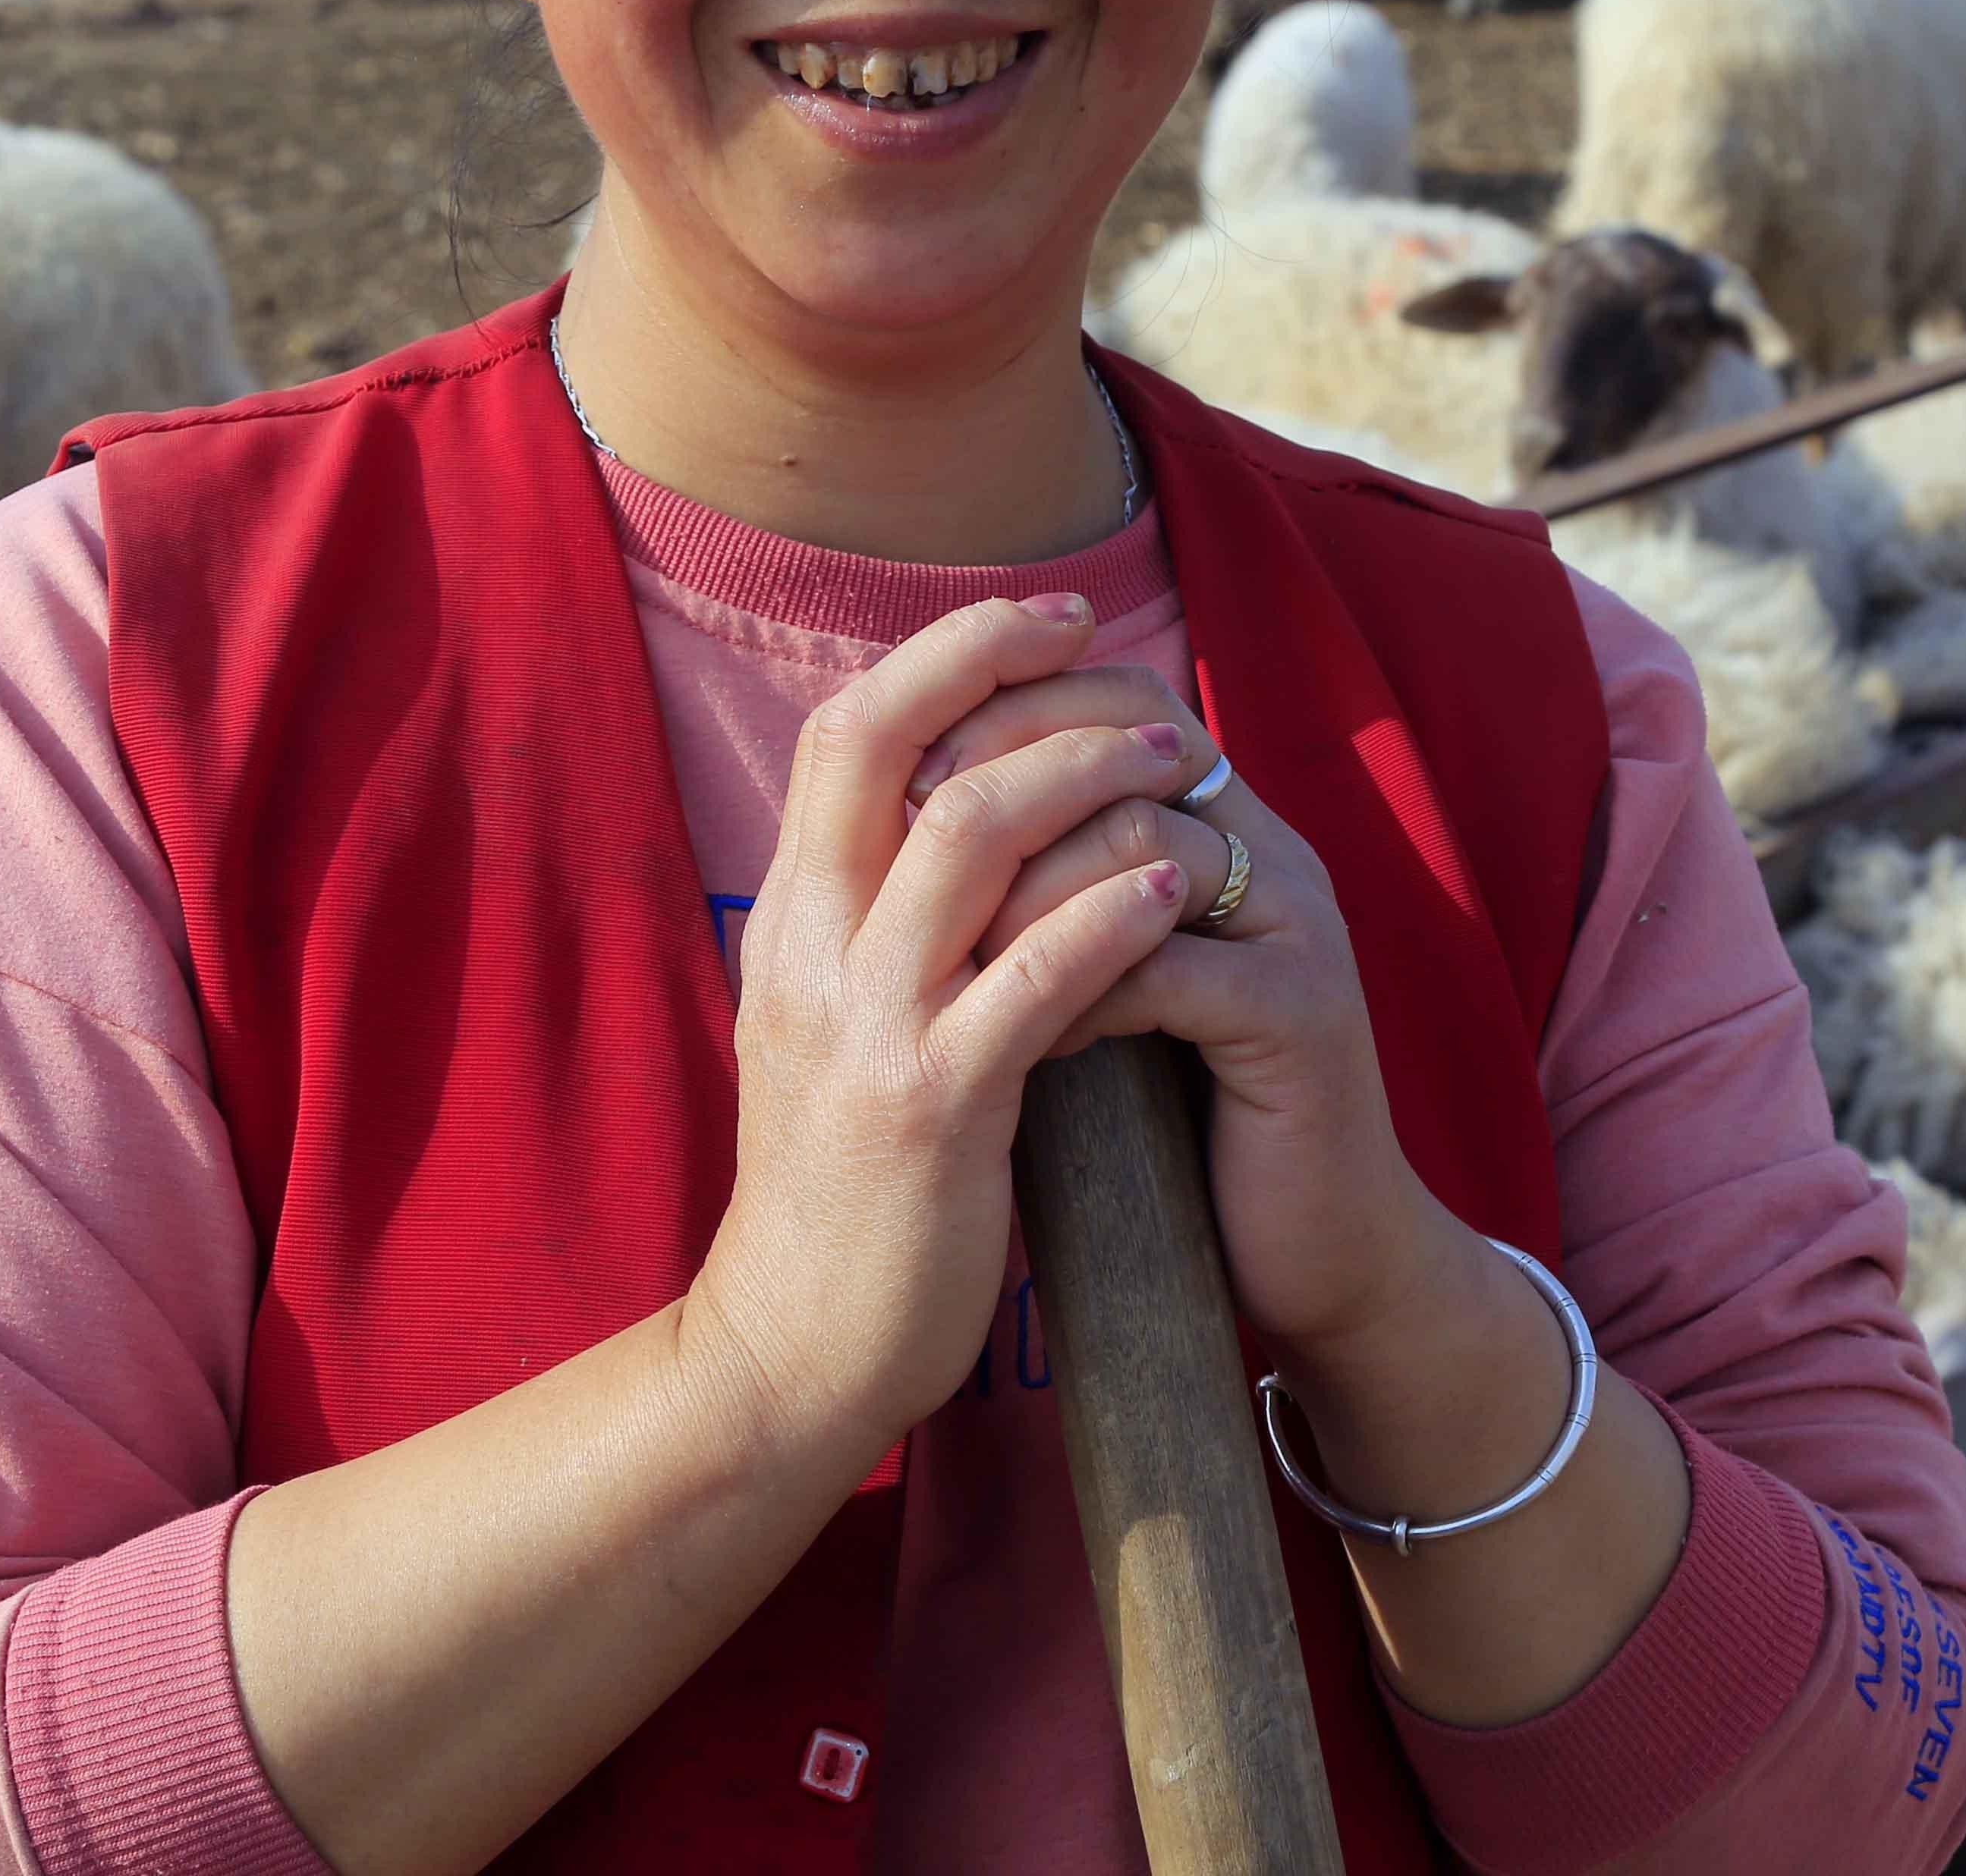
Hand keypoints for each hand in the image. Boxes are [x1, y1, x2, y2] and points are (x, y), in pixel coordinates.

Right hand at [683, 595, 1203, 1455]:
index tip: (1041, 616)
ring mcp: (866, 1026)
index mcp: (789, 923)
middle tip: (1109, 644)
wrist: (793, 1348)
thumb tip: (951, 807)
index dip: (942, 652)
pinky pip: (1034, 976)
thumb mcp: (828, 1025)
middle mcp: (810, 952)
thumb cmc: (839, 1185)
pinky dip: (1113, 914)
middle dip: (1002, 669)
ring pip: (969, 836)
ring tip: (1173, 762)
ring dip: (1084, 776)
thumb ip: (874, 922)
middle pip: (888, 745)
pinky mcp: (932, 1109)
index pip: (843, 730)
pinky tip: (1176, 890)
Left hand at [910, 667, 1456, 1364]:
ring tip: (955, 953)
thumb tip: (908, 821)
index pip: (1122, 697)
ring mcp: (1296, 928)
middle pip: (1130, 741)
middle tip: (907, 842)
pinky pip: (1167, 963)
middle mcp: (1273, 851)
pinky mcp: (1300, 1017)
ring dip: (1025, 893)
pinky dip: (1079, 991)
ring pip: (1140, 841)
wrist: (1318, 1254)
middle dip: (1001, 779)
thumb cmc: (1186, 1118)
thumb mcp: (1114, 980)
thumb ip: (1057, 892)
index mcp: (1225, 826)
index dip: (1011, 703)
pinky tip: (1028, 1039)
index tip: (908, 765)